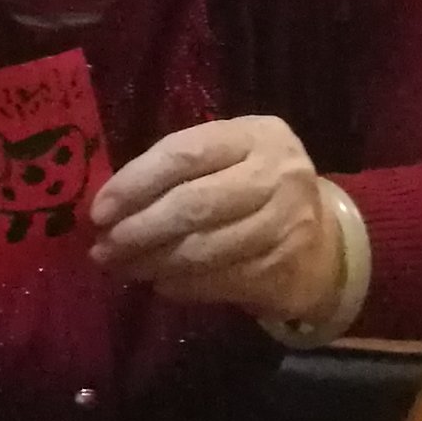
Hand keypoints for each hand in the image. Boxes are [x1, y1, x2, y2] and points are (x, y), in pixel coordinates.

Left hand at [89, 116, 340, 320]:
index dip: (133, 184)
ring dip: (151, 263)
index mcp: (255, 135)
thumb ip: (176, 172)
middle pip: (192, 205)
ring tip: (121, 267)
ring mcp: (286, 222)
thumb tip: (108, 208)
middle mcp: (277, 173)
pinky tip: (159, 283)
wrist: (323, 240)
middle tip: (102, 249)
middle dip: (137, 230)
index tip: (98, 212)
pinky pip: (217, 280)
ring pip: (202, 249)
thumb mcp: (227, 161)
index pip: (183, 154)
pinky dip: (180, 285)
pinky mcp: (284, 266)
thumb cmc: (253, 191)